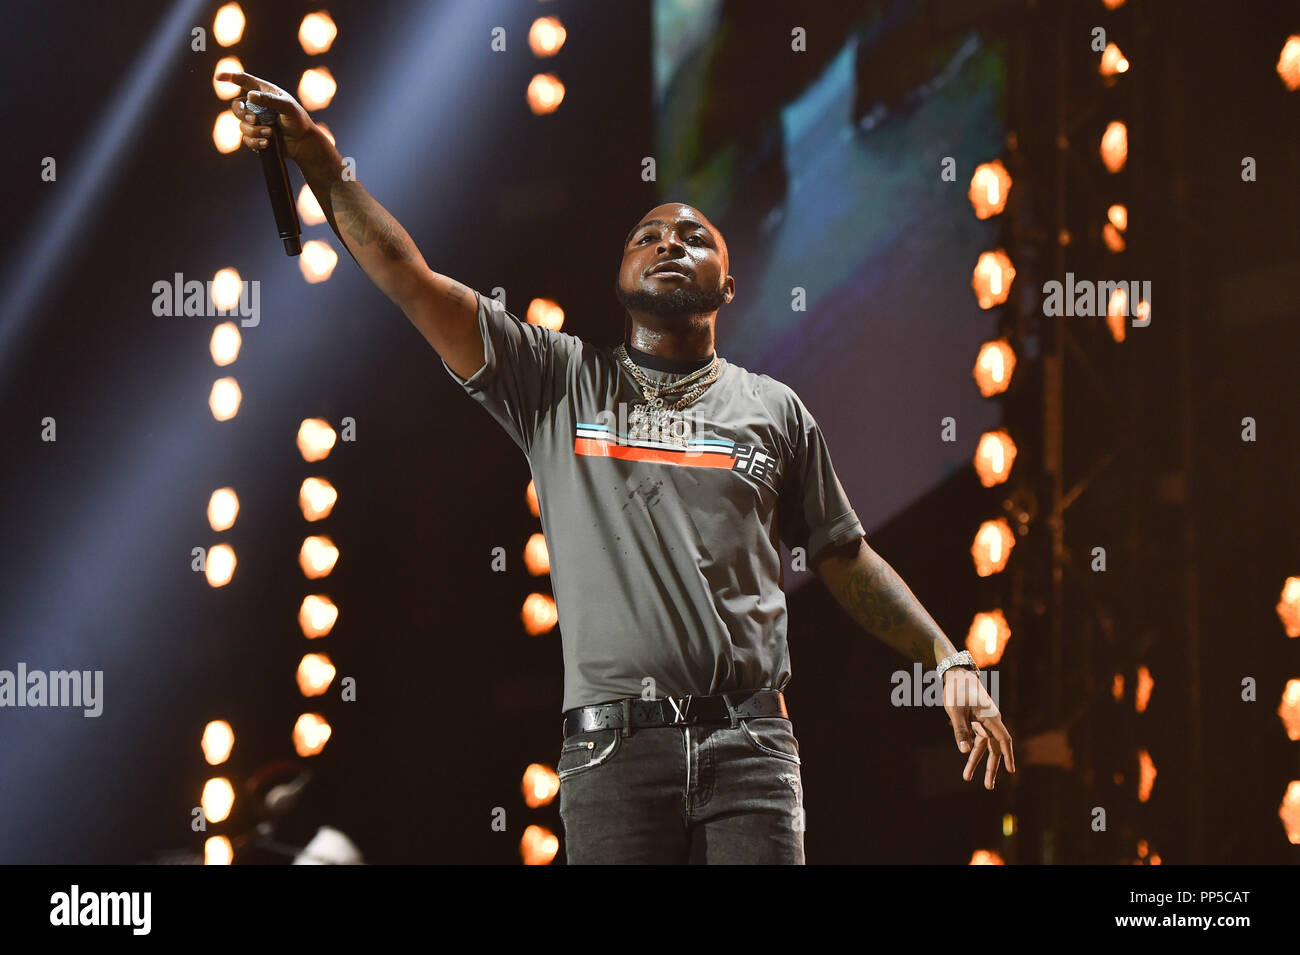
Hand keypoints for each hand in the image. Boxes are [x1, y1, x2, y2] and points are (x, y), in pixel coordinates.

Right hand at [216, 71, 316, 162]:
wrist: (303, 143)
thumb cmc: (298, 121)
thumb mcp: (288, 107)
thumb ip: (270, 100)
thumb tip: (250, 95)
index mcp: (264, 92)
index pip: (244, 81)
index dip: (230, 77)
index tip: (218, 78)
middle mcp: (257, 105)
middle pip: (236, 106)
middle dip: (243, 113)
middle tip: (255, 119)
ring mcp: (255, 121)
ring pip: (242, 125)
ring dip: (255, 130)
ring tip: (271, 134)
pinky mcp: (256, 135)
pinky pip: (246, 138)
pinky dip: (255, 141)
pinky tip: (267, 143)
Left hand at [943, 667, 1014, 789]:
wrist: (955, 674)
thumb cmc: (957, 690)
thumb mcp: (956, 711)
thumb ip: (960, 731)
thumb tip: (965, 751)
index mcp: (991, 717)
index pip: (1003, 739)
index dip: (1008, 755)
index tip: (1011, 771)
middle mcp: (991, 721)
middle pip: (994, 747)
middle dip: (991, 767)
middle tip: (988, 787)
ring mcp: (984, 722)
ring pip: (983, 745)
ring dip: (976, 761)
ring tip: (966, 777)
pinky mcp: (976, 721)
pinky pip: (976, 739)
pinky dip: (971, 750)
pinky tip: (966, 761)